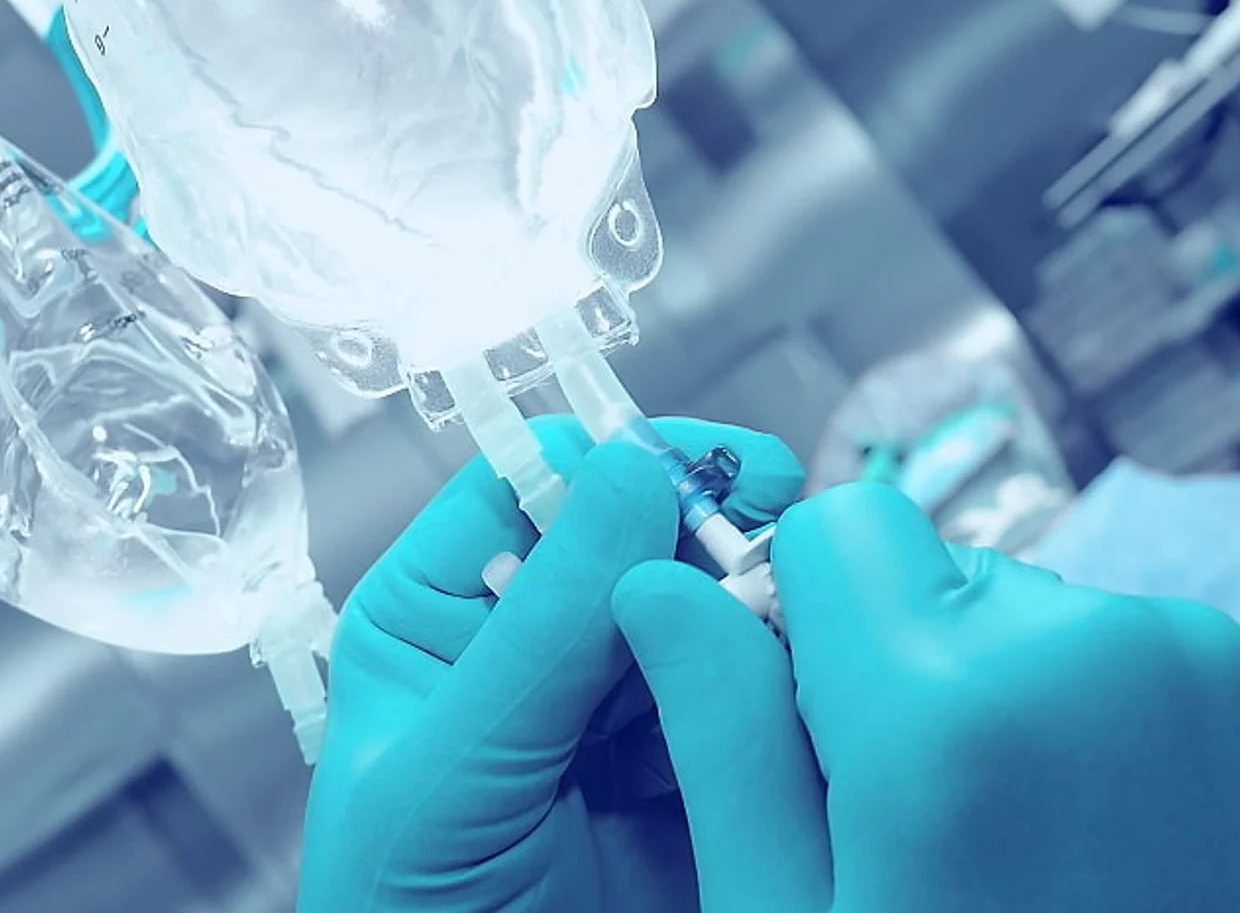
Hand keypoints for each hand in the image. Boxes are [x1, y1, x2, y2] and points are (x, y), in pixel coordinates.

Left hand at [299, 417, 803, 912]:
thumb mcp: (451, 774)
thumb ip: (540, 629)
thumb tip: (631, 471)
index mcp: (445, 612)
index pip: (539, 480)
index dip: (625, 465)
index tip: (712, 476)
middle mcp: (536, 640)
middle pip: (647, 532)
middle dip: (713, 538)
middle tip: (778, 555)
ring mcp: (623, 703)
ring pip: (714, 607)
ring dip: (758, 615)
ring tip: (787, 643)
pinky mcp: (697, 763)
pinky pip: (755, 694)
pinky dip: (784, 690)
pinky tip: (794, 708)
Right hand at [612, 483, 1239, 911]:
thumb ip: (724, 741)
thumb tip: (657, 587)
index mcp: (945, 707)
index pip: (834, 527)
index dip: (796, 615)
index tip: (811, 731)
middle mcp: (1081, 645)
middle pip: (921, 570)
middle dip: (890, 665)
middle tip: (911, 822)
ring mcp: (1184, 658)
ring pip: (1008, 609)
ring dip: (982, 691)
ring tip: (1008, 846)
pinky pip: (1097, 645)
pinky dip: (1066, 713)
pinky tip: (1078, 839)